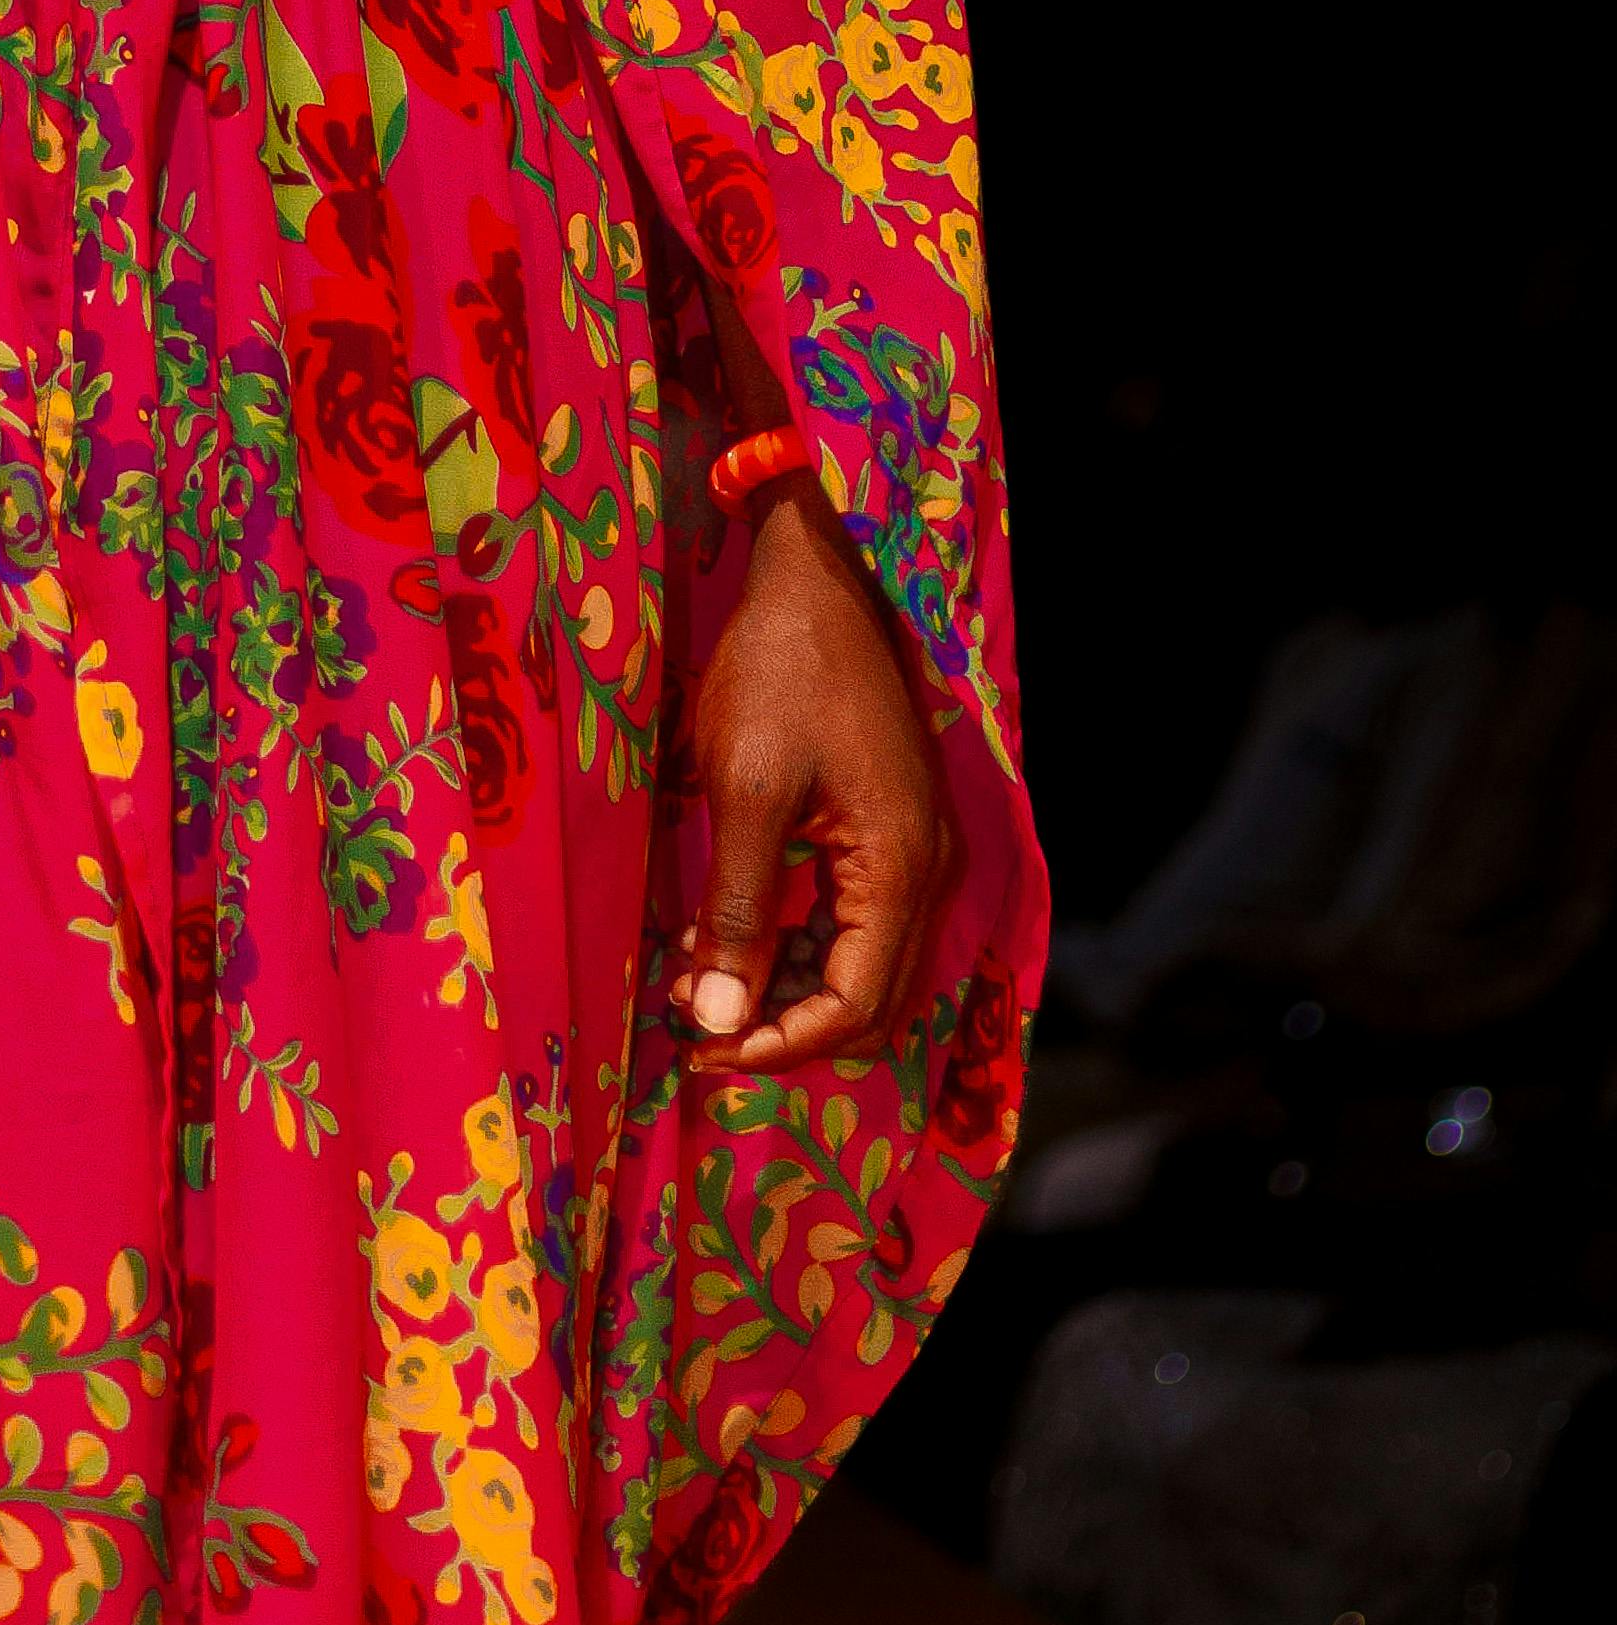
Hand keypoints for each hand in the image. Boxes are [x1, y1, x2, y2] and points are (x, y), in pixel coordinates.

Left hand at [681, 484, 952, 1077]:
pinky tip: (731, 933)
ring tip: (701, 982)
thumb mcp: (745, 794)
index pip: (854, 1006)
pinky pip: (859, 921)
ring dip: (789, 990)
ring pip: (865, 967)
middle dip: (784, 1028)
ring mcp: (917, 850)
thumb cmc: (777, 673)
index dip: (778, 1045)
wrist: (815, 576)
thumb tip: (718, 1020)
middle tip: (696, 1028)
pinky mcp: (894, 829)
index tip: (699, 1049)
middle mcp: (928, 872)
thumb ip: (738, 912)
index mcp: (901, 870)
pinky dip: (801, 945)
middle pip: (870, 1002)